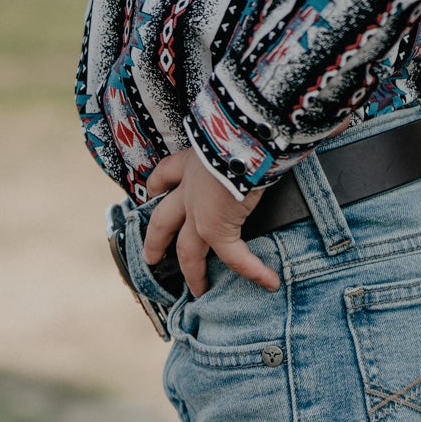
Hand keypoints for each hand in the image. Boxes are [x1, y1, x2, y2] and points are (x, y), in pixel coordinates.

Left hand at [143, 148, 279, 296]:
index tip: (153, 193)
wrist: (241, 136)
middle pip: (163, 221)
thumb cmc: (242, 130)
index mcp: (191, 162)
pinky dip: (254, 270)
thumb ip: (238, 146)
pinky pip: (235, 257)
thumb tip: (266, 143)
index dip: (157, 186)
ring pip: (188, 251)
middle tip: (150, 259)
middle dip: (155, 241)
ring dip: (193, 274)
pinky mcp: (216, 228)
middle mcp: (189, 189)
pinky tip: (269, 281)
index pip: (166, 175)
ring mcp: (199, 213)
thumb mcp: (230, 135)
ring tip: (199, 291)